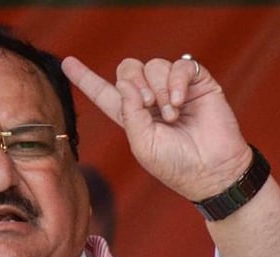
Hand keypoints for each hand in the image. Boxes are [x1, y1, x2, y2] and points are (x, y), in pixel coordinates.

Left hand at [62, 55, 251, 200]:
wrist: (211, 170)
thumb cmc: (175, 165)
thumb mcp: (142, 144)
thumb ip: (129, 113)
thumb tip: (126, 83)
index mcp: (131, 116)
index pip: (104, 93)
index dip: (85, 78)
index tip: (67, 62)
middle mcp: (150, 99)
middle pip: (128, 69)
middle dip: (134, 83)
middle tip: (149, 106)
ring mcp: (174, 89)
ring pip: (153, 66)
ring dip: (160, 90)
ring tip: (171, 114)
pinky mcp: (197, 83)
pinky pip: (180, 65)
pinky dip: (177, 81)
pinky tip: (180, 102)